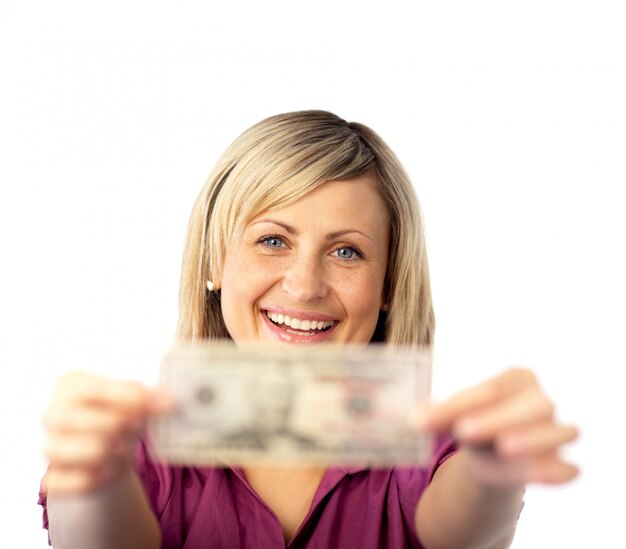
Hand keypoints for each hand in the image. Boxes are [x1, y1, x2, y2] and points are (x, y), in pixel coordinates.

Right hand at [43, 372, 170, 493]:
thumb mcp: (134, 400)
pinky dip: (98, 478)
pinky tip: (112, 469)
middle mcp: (52, 414)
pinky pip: (74, 482)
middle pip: (77, 420)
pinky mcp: (52, 479)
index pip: (91, 389)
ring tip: (125, 447)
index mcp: (70, 385)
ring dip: (108, 451)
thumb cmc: (121, 416)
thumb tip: (168, 401)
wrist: (109, 452)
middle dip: (115, 424)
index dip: (125, 398)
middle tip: (139, 426)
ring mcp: (49, 446)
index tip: (156, 404)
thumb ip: (148, 397)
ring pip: (73, 452)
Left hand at [421, 368, 578, 485]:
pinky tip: (538, 474)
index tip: (434, 418)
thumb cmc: (475, 421)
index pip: (491, 389)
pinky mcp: (560, 462)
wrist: (493, 453)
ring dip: (531, 438)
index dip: (463, 404)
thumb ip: (436, 416)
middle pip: (527, 406)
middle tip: (465, 430)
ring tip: (505, 447)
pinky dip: (557, 471)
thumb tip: (411, 419)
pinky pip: (567, 467)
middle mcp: (540, 401)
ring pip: (555, 431)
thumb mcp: (454, 416)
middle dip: (497, 418)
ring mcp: (556, 430)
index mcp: (516, 379)